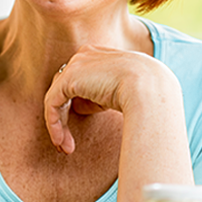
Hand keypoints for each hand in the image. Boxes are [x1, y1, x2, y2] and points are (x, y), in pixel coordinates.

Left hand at [44, 45, 181, 153]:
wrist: (149, 88)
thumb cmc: (143, 92)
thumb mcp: (118, 91)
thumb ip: (97, 95)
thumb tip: (79, 106)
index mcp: (97, 54)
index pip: (78, 78)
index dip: (75, 103)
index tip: (79, 127)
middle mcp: (84, 55)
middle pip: (64, 87)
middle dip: (63, 116)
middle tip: (66, 142)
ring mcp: (75, 64)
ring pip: (56, 97)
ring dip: (58, 124)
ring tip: (66, 148)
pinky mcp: (68, 78)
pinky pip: (52, 103)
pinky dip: (54, 123)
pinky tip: (61, 141)